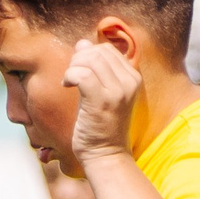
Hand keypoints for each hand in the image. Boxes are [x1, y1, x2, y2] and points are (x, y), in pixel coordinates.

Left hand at [64, 36, 141, 163]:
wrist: (106, 155)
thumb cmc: (101, 126)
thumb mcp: (103, 92)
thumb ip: (96, 68)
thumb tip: (82, 43)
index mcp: (133, 78)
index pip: (108, 50)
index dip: (88, 54)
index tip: (78, 71)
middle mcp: (129, 82)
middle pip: (99, 52)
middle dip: (78, 59)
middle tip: (71, 76)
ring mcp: (118, 91)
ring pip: (90, 60)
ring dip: (73, 67)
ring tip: (69, 81)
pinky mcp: (102, 101)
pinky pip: (81, 74)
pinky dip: (70, 76)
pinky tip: (66, 86)